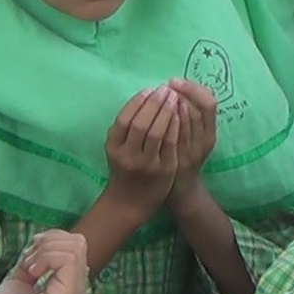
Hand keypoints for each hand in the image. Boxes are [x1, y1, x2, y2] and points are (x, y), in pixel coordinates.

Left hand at [0, 231, 88, 293]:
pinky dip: (45, 258)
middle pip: (77, 241)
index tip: (29, 258)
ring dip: (44, 251)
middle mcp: (79, 287)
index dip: (50, 239)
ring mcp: (77, 291)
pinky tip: (32, 273)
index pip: (75, 243)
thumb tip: (42, 239)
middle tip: (29, 262)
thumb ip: (36, 257)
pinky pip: (68, 258)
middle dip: (48, 242)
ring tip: (30, 269)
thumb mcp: (23, 273)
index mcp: (70, 282)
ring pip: (74, 246)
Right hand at [103, 87, 179, 220]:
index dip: (138, 102)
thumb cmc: (123, 169)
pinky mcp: (164, 170)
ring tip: (174, 97)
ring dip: (167, 111)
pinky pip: (171, 144)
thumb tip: (143, 98)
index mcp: (114, 147)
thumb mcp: (116, 149)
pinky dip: (175, 126)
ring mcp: (147, 164)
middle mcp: (129, 156)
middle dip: (155, 103)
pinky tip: (180, 114)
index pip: (125, 119)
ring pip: (157, 132)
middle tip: (165, 90)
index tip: (149, 90)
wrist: (129, 203)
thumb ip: (124, 128)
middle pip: (142, 124)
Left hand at [166, 79, 217, 208]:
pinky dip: (164, 123)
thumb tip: (174, 88)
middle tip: (165, 85)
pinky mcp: (176, 161)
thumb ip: (188, 117)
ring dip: (171, 105)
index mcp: (210, 134)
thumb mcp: (192, 138)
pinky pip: (171, 138)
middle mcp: (204, 142)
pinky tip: (153, 114)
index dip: (193, 89)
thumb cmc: (183, 158)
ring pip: (186, 122)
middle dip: (180, 94)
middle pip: (197, 109)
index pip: (209, 103)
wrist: (179, 190)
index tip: (175, 81)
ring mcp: (191, 153)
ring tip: (159, 94)